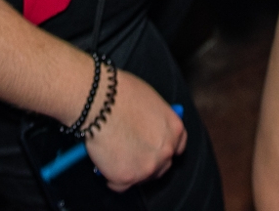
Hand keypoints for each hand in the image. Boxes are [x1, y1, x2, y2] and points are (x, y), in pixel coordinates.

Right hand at [83, 67, 186, 191]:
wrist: (100, 101)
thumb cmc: (120, 93)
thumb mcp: (150, 100)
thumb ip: (155, 120)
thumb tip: (147, 128)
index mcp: (174, 129)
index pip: (177, 147)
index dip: (162, 148)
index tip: (153, 149)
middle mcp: (166, 150)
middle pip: (161, 167)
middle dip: (146, 162)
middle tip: (128, 154)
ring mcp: (148, 166)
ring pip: (141, 178)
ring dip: (129, 170)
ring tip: (112, 154)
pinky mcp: (128, 177)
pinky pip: (120, 185)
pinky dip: (111, 177)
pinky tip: (104, 163)